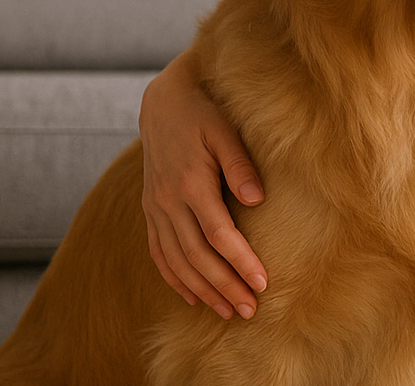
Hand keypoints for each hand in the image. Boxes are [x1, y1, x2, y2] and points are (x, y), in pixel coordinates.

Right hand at [139, 50, 267, 319]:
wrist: (164, 102)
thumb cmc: (204, 114)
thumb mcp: (225, 131)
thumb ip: (240, 165)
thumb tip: (257, 199)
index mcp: (190, 183)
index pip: (219, 234)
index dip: (240, 261)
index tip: (263, 283)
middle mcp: (168, 202)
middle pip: (198, 256)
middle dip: (225, 286)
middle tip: (251, 311)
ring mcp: (155, 209)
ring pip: (178, 261)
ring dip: (203, 290)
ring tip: (227, 312)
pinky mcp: (150, 210)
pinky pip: (160, 253)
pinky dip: (176, 278)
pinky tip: (193, 297)